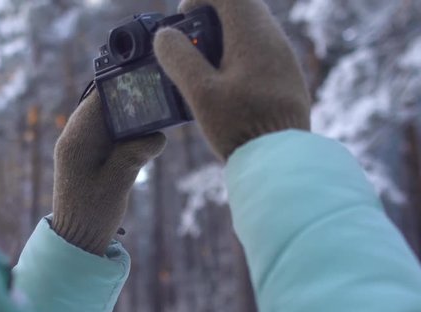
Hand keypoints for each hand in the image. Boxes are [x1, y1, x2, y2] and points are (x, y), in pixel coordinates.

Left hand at [52, 91, 165, 255]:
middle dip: (130, 104)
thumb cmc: (91, 215)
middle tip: (159, 105)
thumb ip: (134, 154)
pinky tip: (144, 143)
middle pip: (105, 106)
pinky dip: (128, 137)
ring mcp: (83, 148)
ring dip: (131, 122)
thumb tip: (157, 135)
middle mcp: (76, 138)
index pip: (98, 99)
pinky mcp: (92, 158)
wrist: (76, 241)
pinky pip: (112, 136)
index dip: (122, 87)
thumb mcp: (117, 184)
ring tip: (155, 124)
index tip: (148, 83)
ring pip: (110, 121)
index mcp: (76, 140)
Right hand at [154, 0, 310, 159]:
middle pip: (239, 7)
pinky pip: (259, 51)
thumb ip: (179, 59)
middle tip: (189, 47)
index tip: (183, 21)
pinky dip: (237, 56)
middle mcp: (273, 38)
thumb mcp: (200, 93)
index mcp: (252, 35)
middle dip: (209, 19)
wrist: (281, 159)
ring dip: (222, 39)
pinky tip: (225, 87)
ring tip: (203, 70)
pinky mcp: (285, 76)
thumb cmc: (241, 126)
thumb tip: (164, 36)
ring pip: (249, 29)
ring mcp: (283, 57)